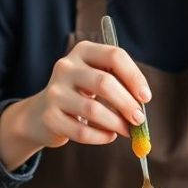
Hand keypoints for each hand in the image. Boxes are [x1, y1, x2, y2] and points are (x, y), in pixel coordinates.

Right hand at [19, 41, 151, 149]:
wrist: (42, 114)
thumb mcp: (97, 79)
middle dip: (127, 103)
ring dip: (116, 123)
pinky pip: (81, 131)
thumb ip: (120, 85)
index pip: (114, 56)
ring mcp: (55, 91)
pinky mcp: (50, 117)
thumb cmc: (80, 95)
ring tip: (126, 130)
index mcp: (83, 51)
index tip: (146, 97)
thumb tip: (142, 106)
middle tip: (139, 119)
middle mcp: (66, 67)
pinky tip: (108, 136)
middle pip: (104, 82)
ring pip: (93, 110)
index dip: (134, 77)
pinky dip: (101, 137)